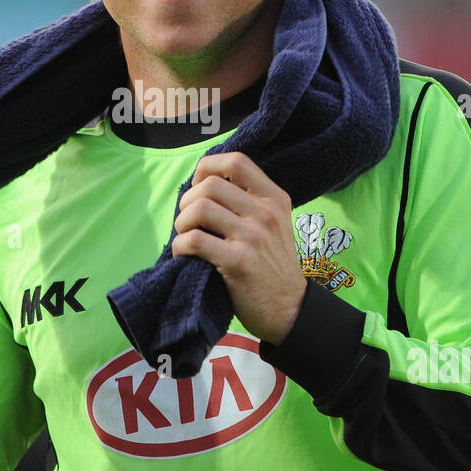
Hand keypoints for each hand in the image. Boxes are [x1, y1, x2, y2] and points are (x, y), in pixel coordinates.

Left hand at [171, 152, 306, 345]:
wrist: (290, 308)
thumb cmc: (272, 265)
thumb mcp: (274, 224)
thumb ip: (249, 202)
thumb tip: (204, 184)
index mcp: (274, 198)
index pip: (237, 161)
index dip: (208, 167)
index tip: (199, 187)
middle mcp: (266, 213)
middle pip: (211, 185)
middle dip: (188, 200)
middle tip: (188, 220)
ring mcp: (253, 237)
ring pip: (199, 209)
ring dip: (181, 223)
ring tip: (186, 236)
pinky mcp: (238, 262)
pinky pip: (194, 241)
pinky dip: (180, 246)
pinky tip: (184, 255)